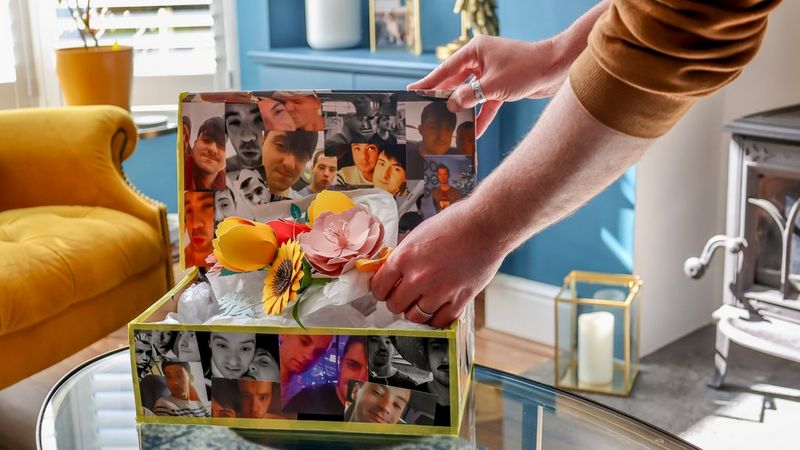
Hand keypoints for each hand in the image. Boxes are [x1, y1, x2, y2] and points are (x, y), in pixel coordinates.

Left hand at [370, 199, 504, 327]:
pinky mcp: (459, 299)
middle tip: (404, 297)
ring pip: (415, 317)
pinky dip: (436, 318)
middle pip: (395, 306)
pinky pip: (439, 321)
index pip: (379, 287)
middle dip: (397, 302)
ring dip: (415, 312)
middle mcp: (418, 277)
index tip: (386, 290)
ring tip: (421, 303)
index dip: (381, 290)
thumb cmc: (455, 223)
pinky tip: (437, 309)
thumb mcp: (419, 234)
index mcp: (404, 257)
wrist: (486, 225)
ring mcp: (439, 291)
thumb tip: (394, 271)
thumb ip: (405, 256)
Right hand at [408, 35, 569, 137]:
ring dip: (463, 110)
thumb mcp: (492, 85)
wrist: (557, 69)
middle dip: (444, 98)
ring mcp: (492, 73)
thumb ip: (468, 96)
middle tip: (426, 111)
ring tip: (447, 124)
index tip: (413, 90)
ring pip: (471, 94)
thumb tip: (451, 105)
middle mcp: (481, 60)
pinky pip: (486, 103)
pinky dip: (481, 116)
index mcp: (475, 51)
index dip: (428, 82)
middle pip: (456, 82)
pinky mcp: (503, 86)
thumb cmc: (526, 68)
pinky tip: (473, 131)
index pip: (445, 69)